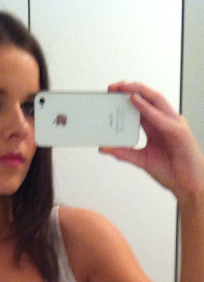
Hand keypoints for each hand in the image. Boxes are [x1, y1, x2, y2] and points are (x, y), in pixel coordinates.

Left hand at [99, 82, 203, 201]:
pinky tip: (135, 102)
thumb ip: (123, 152)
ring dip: (139, 91)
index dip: (126, 97)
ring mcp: (173, 124)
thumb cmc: (171, 170)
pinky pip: (160, 117)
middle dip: (130, 89)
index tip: (110, 93)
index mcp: (156, 126)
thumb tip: (103, 147)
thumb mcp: (141, 160)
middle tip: (112, 87)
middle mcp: (165, 121)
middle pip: (147, 98)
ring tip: (123, 88)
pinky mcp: (178, 131)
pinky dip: (147, 108)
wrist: (188, 184)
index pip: (140, 106)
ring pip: (156, 100)